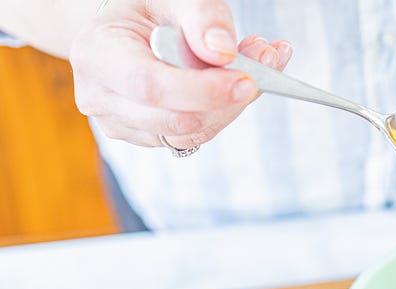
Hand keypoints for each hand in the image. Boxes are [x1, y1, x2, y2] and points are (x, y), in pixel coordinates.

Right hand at [69, 0, 291, 149]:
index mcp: (96, 54)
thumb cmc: (152, 8)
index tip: (246, 80)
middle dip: (227, 99)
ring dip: (233, 105)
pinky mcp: (145, 137)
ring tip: (260, 61)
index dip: (201, 90)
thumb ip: (201, 17)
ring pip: (189, 134)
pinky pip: (193, 137)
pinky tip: (240, 81)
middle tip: (268, 61)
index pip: (150, 85)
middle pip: (173, 118)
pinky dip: (224, 112)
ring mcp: (120, 123)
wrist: (130, 28)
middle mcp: (100, 96)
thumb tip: (223, 53)